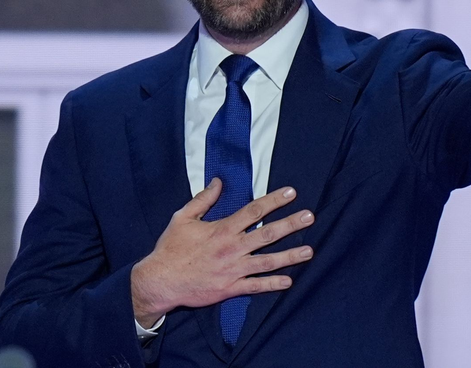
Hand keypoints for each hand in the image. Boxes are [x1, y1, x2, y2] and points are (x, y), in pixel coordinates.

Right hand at [130, 178, 314, 327]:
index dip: (274, 200)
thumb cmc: (171, 248)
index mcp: (223, 229)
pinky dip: (273, 284)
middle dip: (291, 224)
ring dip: (290, 256)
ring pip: (268, 261)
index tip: (291, 193)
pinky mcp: (230, 289)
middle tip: (310, 217)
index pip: (254, 210)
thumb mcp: (183, 217)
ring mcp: (233, 269)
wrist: (160, 281)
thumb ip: (203, 199)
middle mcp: (232, 248)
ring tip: (309, 250)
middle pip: (267, 234)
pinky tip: (289, 281)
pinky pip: (256, 286)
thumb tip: (218, 182)